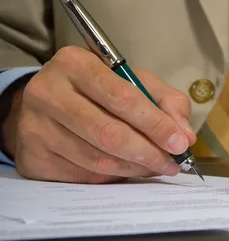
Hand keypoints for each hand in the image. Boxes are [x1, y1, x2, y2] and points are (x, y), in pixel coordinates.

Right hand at [3, 46, 195, 182]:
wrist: (44, 102)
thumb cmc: (94, 89)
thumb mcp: (131, 80)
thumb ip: (164, 100)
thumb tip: (184, 134)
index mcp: (74, 63)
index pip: (121, 96)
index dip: (154, 123)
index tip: (178, 142)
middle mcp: (48, 92)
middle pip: (107, 132)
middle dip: (147, 152)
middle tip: (170, 163)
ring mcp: (35, 127)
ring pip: (95, 159)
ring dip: (132, 168)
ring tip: (153, 167)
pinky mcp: (32, 158)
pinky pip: (81, 176)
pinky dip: (110, 177)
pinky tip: (125, 170)